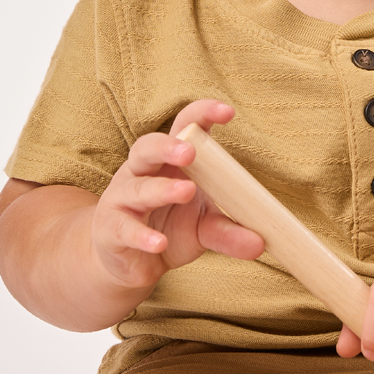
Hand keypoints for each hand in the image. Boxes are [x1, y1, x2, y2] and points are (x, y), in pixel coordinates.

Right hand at [90, 100, 264, 289]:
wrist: (129, 262)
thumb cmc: (169, 228)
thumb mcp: (203, 229)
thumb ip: (229, 232)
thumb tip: (261, 243)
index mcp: (169, 162)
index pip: (183, 127)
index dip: (202, 115)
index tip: (228, 112)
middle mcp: (142, 172)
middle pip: (147, 147)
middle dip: (168, 146)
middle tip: (190, 152)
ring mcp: (123, 200)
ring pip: (137, 188)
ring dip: (161, 189)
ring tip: (185, 191)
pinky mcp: (111, 229)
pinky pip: (125, 228)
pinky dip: (142, 236)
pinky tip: (159, 242)